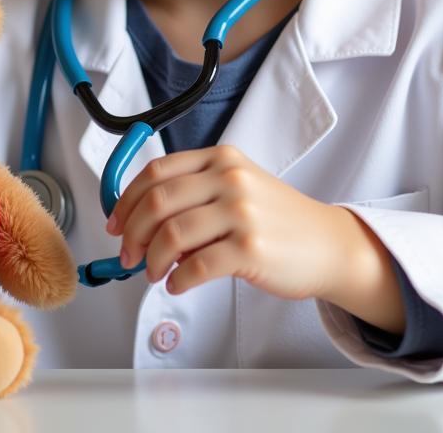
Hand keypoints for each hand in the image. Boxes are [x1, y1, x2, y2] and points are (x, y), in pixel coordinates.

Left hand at [105, 145, 400, 327]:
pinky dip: (178, 279)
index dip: (126, 199)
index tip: (114, 221)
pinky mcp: (250, 248)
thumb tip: (138, 220)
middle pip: (157, 202)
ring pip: (171, 234)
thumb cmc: (277, 219)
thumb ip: (193, 194)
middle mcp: (229, 178)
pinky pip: (196, 266)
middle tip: (127, 254)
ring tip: (154, 272)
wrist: (328, 244)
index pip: (156, 172)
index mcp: (220, 158)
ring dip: (151, 260)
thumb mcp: (237, 187)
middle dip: (131, 233)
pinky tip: (178, 283)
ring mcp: (241, 212)